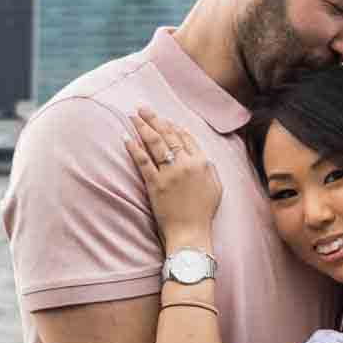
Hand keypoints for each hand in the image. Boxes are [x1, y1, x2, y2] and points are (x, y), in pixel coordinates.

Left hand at [124, 109, 219, 245]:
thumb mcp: (216, 187)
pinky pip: (143, 162)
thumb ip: (209, 168)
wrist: (190, 233)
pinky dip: (134, 149)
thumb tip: (201, 155)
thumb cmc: (203, 213)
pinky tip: (127, 139)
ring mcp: (169, 174)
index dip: (172, 126)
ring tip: (133, 116)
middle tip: (142, 108)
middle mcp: (186, 164)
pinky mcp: (155, 184)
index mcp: (202, 163)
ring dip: (142, 127)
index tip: (163, 119)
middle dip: (154, 119)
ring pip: (154, 144)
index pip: (185, 137)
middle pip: (168, 135)